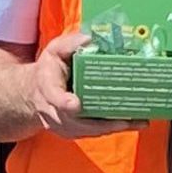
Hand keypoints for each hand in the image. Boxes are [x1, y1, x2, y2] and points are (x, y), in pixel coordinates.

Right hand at [30, 31, 145, 139]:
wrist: (35, 94)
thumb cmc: (50, 70)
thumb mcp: (55, 51)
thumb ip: (71, 44)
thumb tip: (91, 39)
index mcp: (47, 85)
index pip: (53, 95)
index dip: (64, 102)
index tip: (75, 105)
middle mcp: (51, 110)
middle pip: (75, 120)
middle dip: (101, 122)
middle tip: (125, 119)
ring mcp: (61, 124)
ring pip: (87, 130)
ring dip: (111, 127)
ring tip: (136, 121)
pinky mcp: (72, 132)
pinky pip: (92, 133)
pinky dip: (111, 129)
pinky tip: (132, 123)